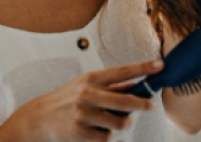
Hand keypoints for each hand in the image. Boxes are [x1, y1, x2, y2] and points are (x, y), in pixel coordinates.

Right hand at [11, 59, 161, 141]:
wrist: (40, 117)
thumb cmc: (66, 99)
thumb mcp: (85, 85)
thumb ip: (111, 86)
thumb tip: (137, 84)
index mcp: (91, 78)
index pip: (122, 71)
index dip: (143, 68)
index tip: (160, 65)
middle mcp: (88, 94)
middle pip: (126, 100)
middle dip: (142, 104)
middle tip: (150, 106)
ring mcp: (84, 114)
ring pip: (119, 122)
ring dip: (120, 123)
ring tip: (110, 121)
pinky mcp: (81, 132)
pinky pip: (107, 137)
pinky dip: (105, 135)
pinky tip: (94, 130)